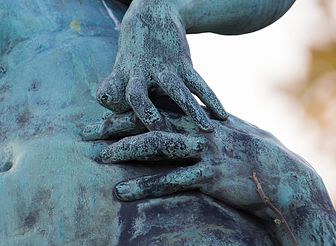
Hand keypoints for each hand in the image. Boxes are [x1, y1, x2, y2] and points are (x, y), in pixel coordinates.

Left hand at [83, 100, 333, 219]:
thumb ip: (208, 125)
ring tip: (101, 156)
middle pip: (152, 123)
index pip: (160, 110)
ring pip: (158, 145)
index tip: (104, 113)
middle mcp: (201, 130)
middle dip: (117, 126)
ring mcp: (206, 151)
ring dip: (127, 150)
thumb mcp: (231, 132)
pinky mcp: (210, 176)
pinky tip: (123, 191)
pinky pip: (171, 180)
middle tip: (88, 131)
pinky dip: (145, 186)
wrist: (282, 176)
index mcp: (203, 119)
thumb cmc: (256, 155)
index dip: (130, 110)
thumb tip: (191, 122)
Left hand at [96, 0, 226, 131]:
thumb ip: (113, 88)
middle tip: (159, 134)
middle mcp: (141, 72)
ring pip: (178, 92)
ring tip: (207, 130)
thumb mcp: (120, 66)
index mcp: (122, 76)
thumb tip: (106, 105)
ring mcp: (164, 68)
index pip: (111, 95)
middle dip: (147, 114)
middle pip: (138, 96)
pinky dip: (211, 99)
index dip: (111, 108)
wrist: (155, 14)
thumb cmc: (136, 51)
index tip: (112, 127)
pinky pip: (200, 84)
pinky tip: (222, 114)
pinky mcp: (184, 64)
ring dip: (192, 111)